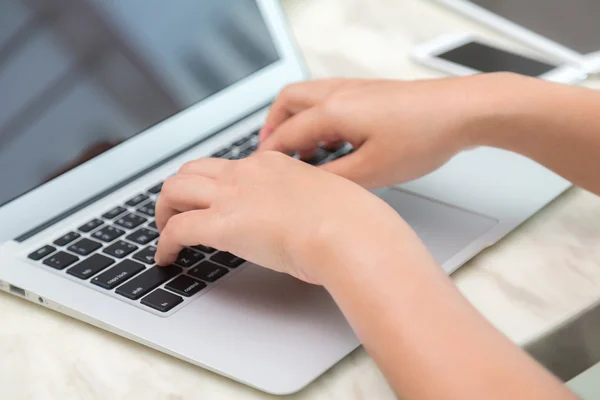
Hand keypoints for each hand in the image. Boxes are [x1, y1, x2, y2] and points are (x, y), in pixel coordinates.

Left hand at [154, 152, 411, 284]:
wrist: (348, 231)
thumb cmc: (351, 221)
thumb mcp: (327, 202)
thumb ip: (309, 206)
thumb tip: (308, 221)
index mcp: (273, 164)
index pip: (230, 167)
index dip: (215, 183)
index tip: (215, 200)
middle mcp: (247, 173)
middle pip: (193, 170)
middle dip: (179, 190)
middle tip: (176, 210)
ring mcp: (231, 196)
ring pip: (175, 190)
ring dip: (163, 210)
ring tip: (163, 231)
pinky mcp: (220, 225)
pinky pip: (176, 230)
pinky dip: (164, 244)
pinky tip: (165, 258)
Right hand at [259, 74, 513, 187]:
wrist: (461, 111)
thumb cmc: (423, 136)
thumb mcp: (372, 171)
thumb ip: (333, 179)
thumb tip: (310, 184)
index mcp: (332, 111)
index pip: (285, 134)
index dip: (270, 156)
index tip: (261, 172)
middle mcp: (338, 93)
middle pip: (287, 102)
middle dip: (273, 127)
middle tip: (272, 153)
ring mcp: (354, 88)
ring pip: (307, 97)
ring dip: (295, 120)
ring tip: (302, 150)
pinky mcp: (369, 91)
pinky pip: (328, 99)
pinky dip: (317, 117)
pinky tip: (332, 140)